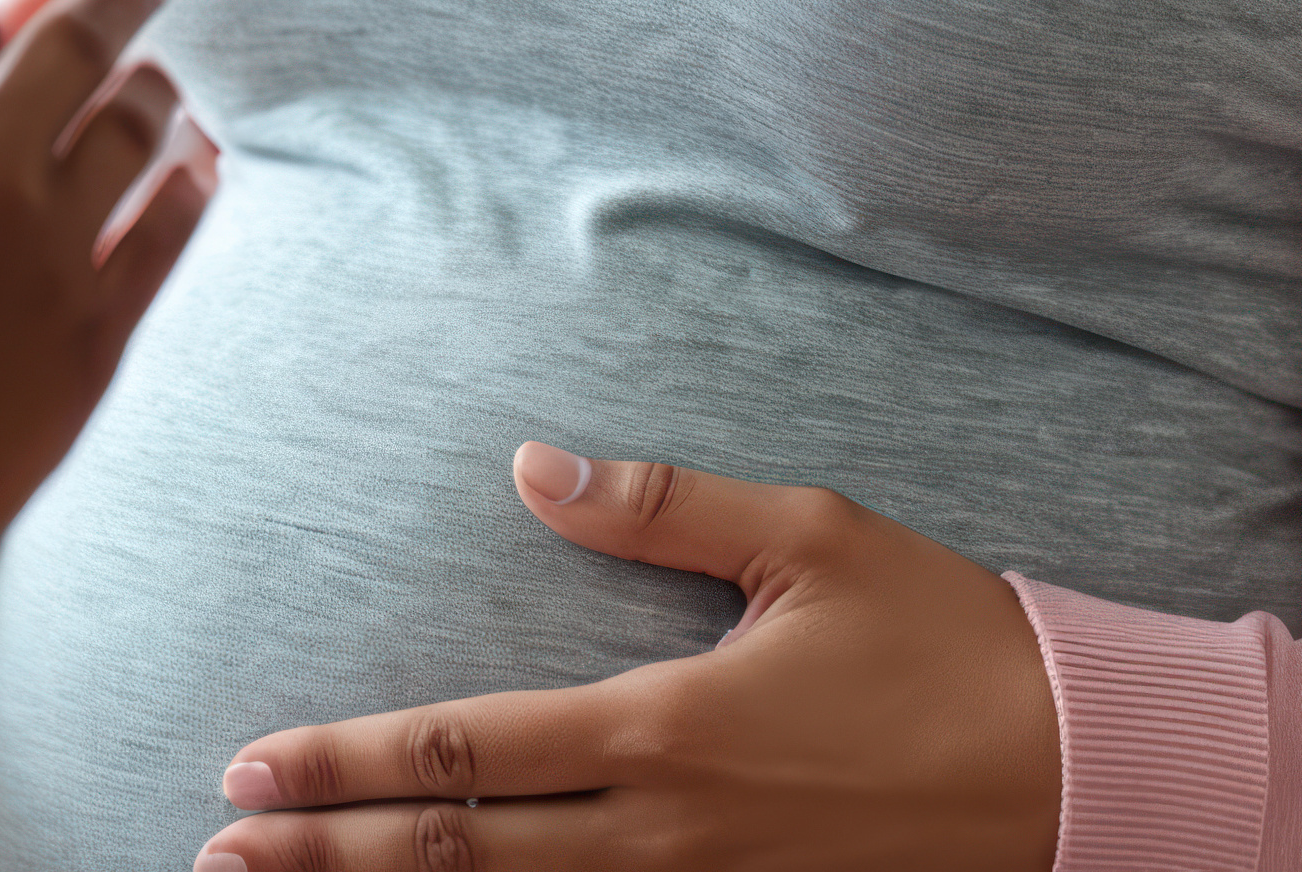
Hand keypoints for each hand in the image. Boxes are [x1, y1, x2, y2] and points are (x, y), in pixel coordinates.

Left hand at [200, 444, 1061, 871]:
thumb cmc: (946, 639)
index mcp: (668, 728)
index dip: (347, 764)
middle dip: (330, 859)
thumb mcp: (811, 536)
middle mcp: (671, 832)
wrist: (1083, 770)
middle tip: (218, 856)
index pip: (468, 752)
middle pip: (461, 856)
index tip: (246, 769)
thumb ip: (662, 509)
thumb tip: (535, 468)